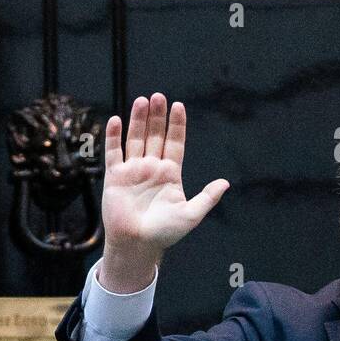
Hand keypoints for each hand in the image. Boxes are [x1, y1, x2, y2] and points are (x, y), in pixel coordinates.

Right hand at [98, 94, 228, 291]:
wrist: (138, 244)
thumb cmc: (165, 232)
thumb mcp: (191, 214)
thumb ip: (207, 197)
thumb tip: (225, 183)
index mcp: (171, 173)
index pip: (175, 142)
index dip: (176, 125)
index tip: (178, 106)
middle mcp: (152, 168)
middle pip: (155, 136)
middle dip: (156, 117)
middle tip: (158, 96)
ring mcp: (133, 170)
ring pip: (135, 139)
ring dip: (138, 120)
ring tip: (142, 101)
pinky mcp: (115, 177)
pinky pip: (114, 152)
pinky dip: (114, 137)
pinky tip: (117, 120)